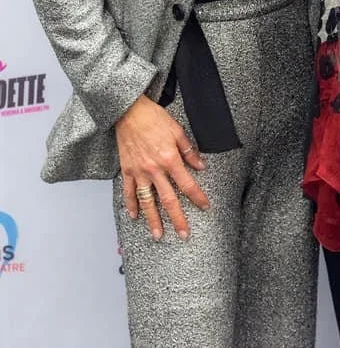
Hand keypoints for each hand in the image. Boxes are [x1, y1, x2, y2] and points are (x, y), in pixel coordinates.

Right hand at [115, 94, 208, 240]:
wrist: (129, 112)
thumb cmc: (154, 118)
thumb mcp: (177, 131)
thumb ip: (189, 151)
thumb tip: (201, 166)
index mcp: (170, 159)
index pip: (187, 184)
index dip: (198, 197)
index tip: (205, 207)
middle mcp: (154, 170)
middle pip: (168, 200)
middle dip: (178, 219)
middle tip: (184, 235)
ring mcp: (139, 172)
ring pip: (147, 201)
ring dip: (153, 220)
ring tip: (158, 235)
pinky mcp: (126, 170)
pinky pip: (128, 192)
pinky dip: (131, 205)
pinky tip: (134, 216)